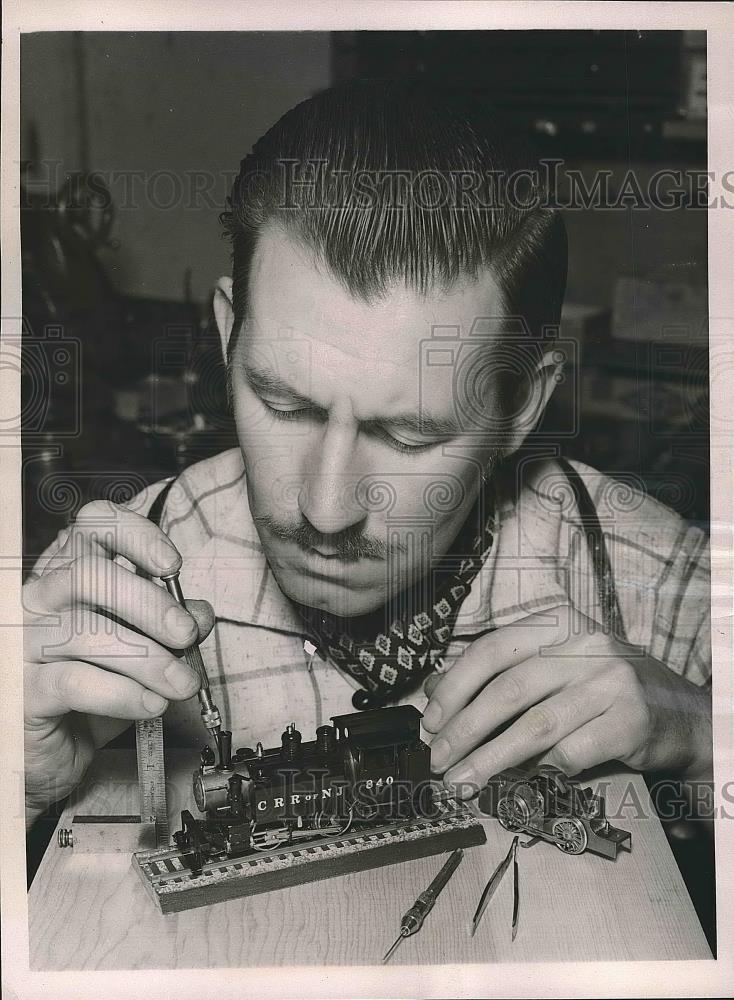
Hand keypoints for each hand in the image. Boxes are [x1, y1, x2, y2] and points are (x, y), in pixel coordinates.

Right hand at [23, 500, 214, 824]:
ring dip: (148, 659)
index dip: (136, 535)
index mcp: (67, 571)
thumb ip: (170, 626)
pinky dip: (123, 693)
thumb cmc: (94, 688)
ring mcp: (22, 641)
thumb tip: (199, 613)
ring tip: (181, 683)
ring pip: (84, 630)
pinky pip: (74, 681)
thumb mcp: (141, 650)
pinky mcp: (23, 689)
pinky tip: (151, 704)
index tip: (172, 565)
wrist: (52, 751)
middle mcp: (37, 597)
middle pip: (88, 574)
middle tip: (186, 634)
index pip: (93, 525)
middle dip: (149, 603)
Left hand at [422, 604, 711, 797]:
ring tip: (461, 781)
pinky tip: (523, 780)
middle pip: (506, 690)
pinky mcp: (630, 722)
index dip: (453, 689)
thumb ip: (499, 674)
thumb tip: (433, 691)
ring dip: (488, 760)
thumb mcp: (553, 666)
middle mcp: (585, 644)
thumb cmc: (602, 688)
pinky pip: (569, 754)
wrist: (680, 714)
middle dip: (463, 730)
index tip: (428, 723)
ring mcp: (611, 682)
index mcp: (558, 623)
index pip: (490, 650)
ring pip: (533, 727)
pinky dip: (540, 771)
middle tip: (438, 760)